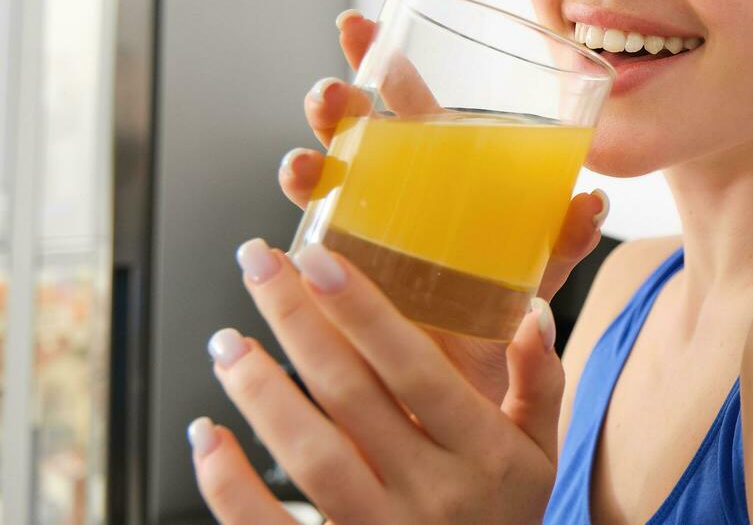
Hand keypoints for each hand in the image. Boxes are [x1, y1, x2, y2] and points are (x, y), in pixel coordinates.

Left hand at [190, 238, 561, 522]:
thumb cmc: (503, 516)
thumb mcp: (540, 453)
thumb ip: (539, 382)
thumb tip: (533, 311)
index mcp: (483, 453)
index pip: (416, 370)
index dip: (363, 311)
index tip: (319, 257)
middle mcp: (432, 493)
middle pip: (351, 396)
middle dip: (298, 322)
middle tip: (259, 266)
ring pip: (308, 455)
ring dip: (260, 391)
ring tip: (228, 341)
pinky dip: (229, 483)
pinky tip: (208, 434)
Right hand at [277, 9, 608, 405]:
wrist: (471, 387)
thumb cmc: (501, 308)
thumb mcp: (538, 269)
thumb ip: (564, 240)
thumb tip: (594, 202)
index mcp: (439, 170)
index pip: (407, 102)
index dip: (378, 61)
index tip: (353, 24)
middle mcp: (389, 194)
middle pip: (355, 134)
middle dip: (334, 109)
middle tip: (329, 97)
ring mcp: (357, 238)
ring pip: (324, 188)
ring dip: (308, 169)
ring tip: (303, 166)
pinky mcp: (337, 288)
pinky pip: (308, 261)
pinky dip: (294, 252)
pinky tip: (285, 249)